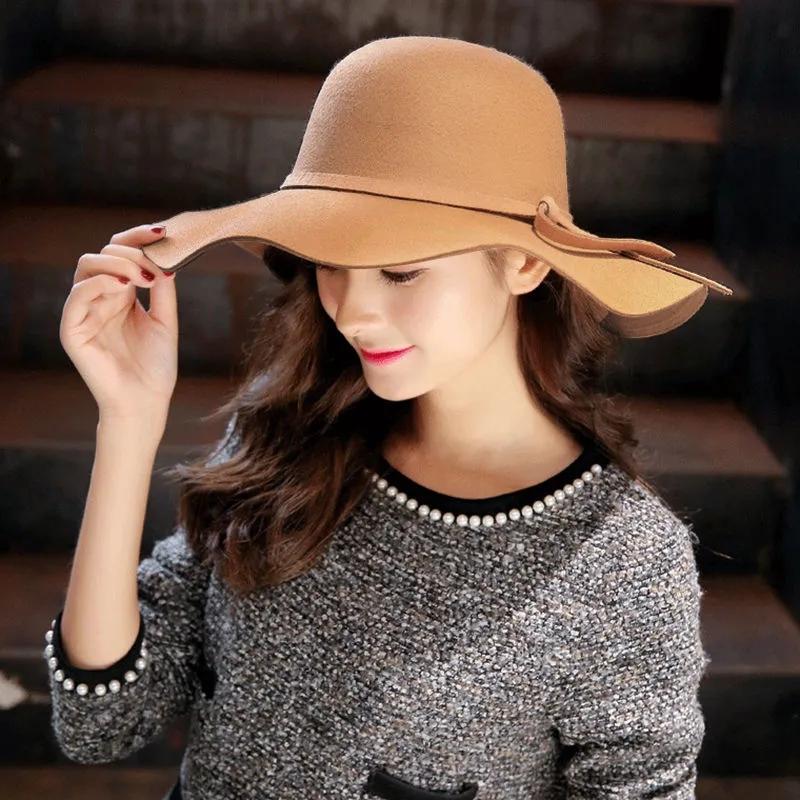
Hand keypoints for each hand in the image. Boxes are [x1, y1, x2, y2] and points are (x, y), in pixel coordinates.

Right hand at [59, 223, 178, 423]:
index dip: (138, 239)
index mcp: (121, 294)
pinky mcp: (72, 330)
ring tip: (142, 278)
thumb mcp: (166, 320)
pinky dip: (98, 284)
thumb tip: (166, 257)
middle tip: (153, 265)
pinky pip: (76, 296)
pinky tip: (122, 288)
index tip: (163, 233)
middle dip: (130, 252)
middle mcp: (99, 298)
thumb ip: (163, 289)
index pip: (121, 254)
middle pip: (102, 254)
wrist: (145, 401)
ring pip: (86, 268)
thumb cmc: (156, 366)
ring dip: (116, 264)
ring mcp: (83, 312)